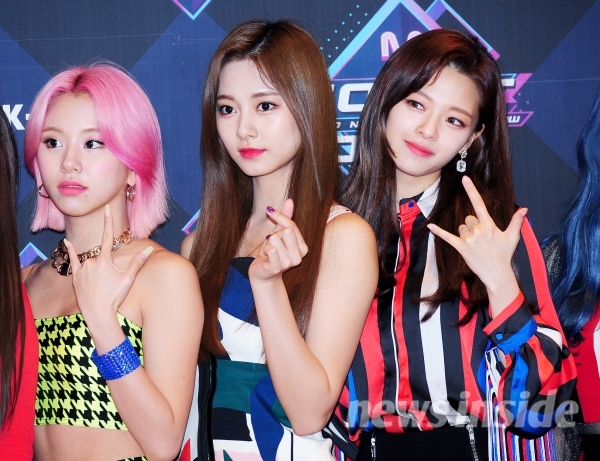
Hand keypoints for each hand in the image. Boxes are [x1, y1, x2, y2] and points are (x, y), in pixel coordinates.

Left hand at [64, 204, 153, 322]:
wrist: (98, 313)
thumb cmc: (115, 297)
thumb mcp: (128, 279)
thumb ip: (137, 262)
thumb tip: (149, 248)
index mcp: (105, 260)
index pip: (108, 237)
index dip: (108, 222)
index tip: (107, 209)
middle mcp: (92, 261)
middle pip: (101, 255)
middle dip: (107, 264)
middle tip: (109, 283)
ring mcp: (82, 269)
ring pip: (91, 261)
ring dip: (97, 268)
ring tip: (101, 287)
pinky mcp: (75, 276)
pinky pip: (72, 260)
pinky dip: (70, 250)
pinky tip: (67, 242)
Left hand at [248, 199, 308, 283]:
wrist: (263, 273)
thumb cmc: (272, 253)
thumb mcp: (278, 233)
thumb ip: (285, 218)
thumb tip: (290, 200)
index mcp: (302, 247)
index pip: (292, 226)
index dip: (280, 216)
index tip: (269, 210)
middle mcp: (299, 256)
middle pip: (286, 231)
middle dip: (274, 234)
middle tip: (271, 244)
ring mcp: (289, 263)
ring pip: (275, 239)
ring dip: (267, 244)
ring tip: (268, 252)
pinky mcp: (277, 267)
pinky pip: (271, 250)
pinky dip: (265, 250)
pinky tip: (266, 256)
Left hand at [426, 176, 526, 294]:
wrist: (497, 273)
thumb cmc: (505, 254)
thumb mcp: (512, 237)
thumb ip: (516, 221)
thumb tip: (524, 209)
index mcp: (489, 225)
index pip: (479, 203)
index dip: (471, 190)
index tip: (465, 178)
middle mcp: (477, 230)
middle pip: (468, 219)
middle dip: (472, 225)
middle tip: (481, 239)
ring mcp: (468, 239)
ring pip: (461, 228)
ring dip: (466, 234)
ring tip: (476, 245)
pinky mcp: (461, 248)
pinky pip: (447, 237)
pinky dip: (438, 232)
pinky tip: (430, 226)